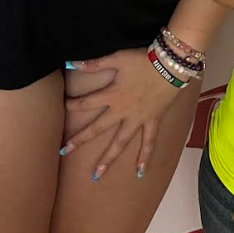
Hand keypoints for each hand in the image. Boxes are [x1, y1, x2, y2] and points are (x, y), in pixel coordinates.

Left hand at [61, 48, 193, 179]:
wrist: (170, 65)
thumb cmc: (142, 60)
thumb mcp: (117, 58)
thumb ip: (95, 63)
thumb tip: (71, 63)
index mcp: (112, 95)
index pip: (86, 103)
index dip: (73, 105)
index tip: (63, 106)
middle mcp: (122, 111)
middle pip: (97, 128)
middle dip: (80, 139)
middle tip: (64, 151)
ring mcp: (137, 119)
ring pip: (120, 142)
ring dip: (108, 159)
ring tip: (96, 175)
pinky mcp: (152, 121)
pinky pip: (148, 142)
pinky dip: (145, 157)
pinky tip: (139, 172)